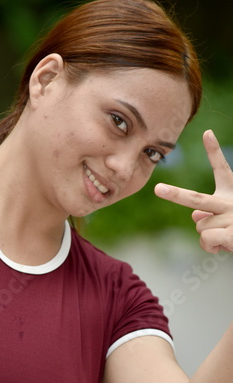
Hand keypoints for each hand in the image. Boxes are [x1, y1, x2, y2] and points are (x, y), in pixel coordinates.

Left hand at [154, 130, 232, 252]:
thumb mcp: (228, 220)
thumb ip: (210, 215)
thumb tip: (195, 215)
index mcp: (232, 194)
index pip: (222, 170)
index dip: (214, 152)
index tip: (207, 133)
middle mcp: (231, 203)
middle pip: (196, 199)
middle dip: (175, 195)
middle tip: (157, 189)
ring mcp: (232, 218)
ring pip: (200, 226)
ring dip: (208, 238)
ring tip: (227, 239)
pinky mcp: (232, 234)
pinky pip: (206, 240)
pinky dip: (211, 248)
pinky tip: (225, 247)